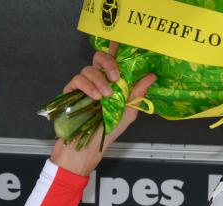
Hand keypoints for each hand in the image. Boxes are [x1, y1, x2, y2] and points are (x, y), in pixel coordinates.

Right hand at [51, 42, 156, 175]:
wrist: (89, 148)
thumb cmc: (108, 131)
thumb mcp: (128, 112)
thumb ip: (138, 93)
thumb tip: (152, 76)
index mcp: (112, 83)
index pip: (114, 60)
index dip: (117, 48)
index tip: (122, 40)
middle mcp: (98, 81)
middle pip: (99, 58)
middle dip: (109, 63)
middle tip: (117, 78)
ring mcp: (84, 86)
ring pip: (88, 69)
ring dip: (99, 80)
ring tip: (106, 96)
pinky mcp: (70, 92)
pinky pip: (77, 80)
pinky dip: (87, 86)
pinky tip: (95, 97)